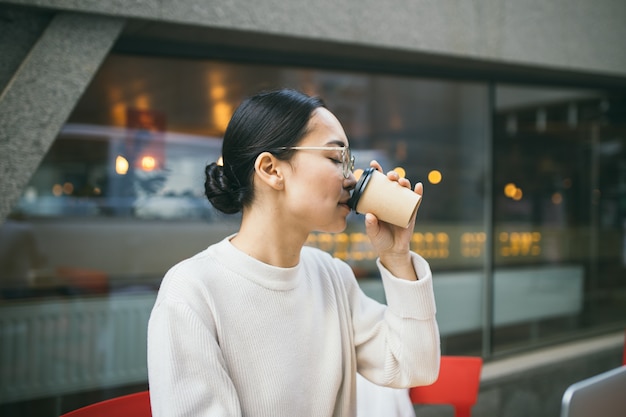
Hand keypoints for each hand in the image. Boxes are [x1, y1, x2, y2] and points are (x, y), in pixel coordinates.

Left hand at [364, 161, 422, 279]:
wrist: (392, 250)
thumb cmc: (380, 238)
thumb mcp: (373, 232)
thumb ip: (370, 225)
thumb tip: (370, 215)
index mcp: (379, 201)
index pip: (378, 183)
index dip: (377, 172)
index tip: (374, 164)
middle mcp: (391, 200)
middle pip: (393, 183)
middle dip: (392, 175)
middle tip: (389, 176)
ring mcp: (402, 205)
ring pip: (404, 189)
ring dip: (404, 181)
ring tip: (401, 182)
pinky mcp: (412, 212)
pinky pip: (416, 200)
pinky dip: (418, 192)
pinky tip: (418, 186)